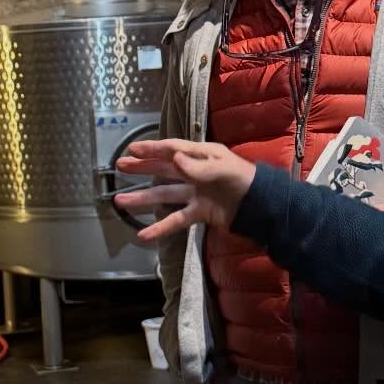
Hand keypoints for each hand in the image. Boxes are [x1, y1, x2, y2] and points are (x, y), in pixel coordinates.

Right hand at [114, 139, 257, 244]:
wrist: (262, 207)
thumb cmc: (244, 180)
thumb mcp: (223, 169)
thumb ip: (197, 167)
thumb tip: (174, 159)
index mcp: (202, 155)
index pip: (172, 149)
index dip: (152, 149)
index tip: (132, 149)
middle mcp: (195, 172)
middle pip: (164, 169)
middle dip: (142, 167)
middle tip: (120, 165)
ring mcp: (196, 194)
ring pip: (164, 194)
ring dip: (143, 198)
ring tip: (120, 200)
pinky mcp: (199, 213)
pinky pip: (175, 220)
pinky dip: (160, 227)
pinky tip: (143, 234)